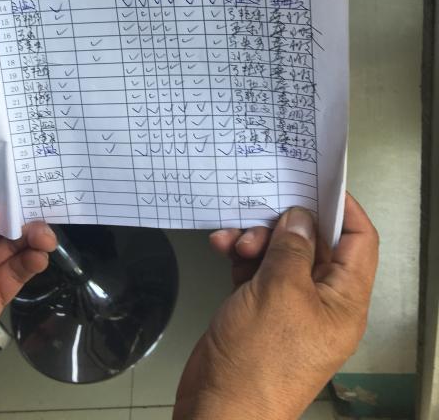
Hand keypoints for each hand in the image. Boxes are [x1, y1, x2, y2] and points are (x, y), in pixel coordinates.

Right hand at [174, 193, 378, 419]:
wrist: (219, 408)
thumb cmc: (259, 359)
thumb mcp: (280, 292)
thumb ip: (293, 248)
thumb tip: (301, 217)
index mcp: (344, 302)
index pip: (360, 243)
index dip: (344, 209)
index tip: (320, 182)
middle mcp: (320, 301)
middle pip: (314, 244)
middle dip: (286, 224)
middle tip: (262, 215)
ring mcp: (288, 305)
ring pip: (281, 253)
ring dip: (256, 238)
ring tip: (234, 240)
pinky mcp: (258, 308)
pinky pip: (256, 269)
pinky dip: (240, 254)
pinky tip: (221, 247)